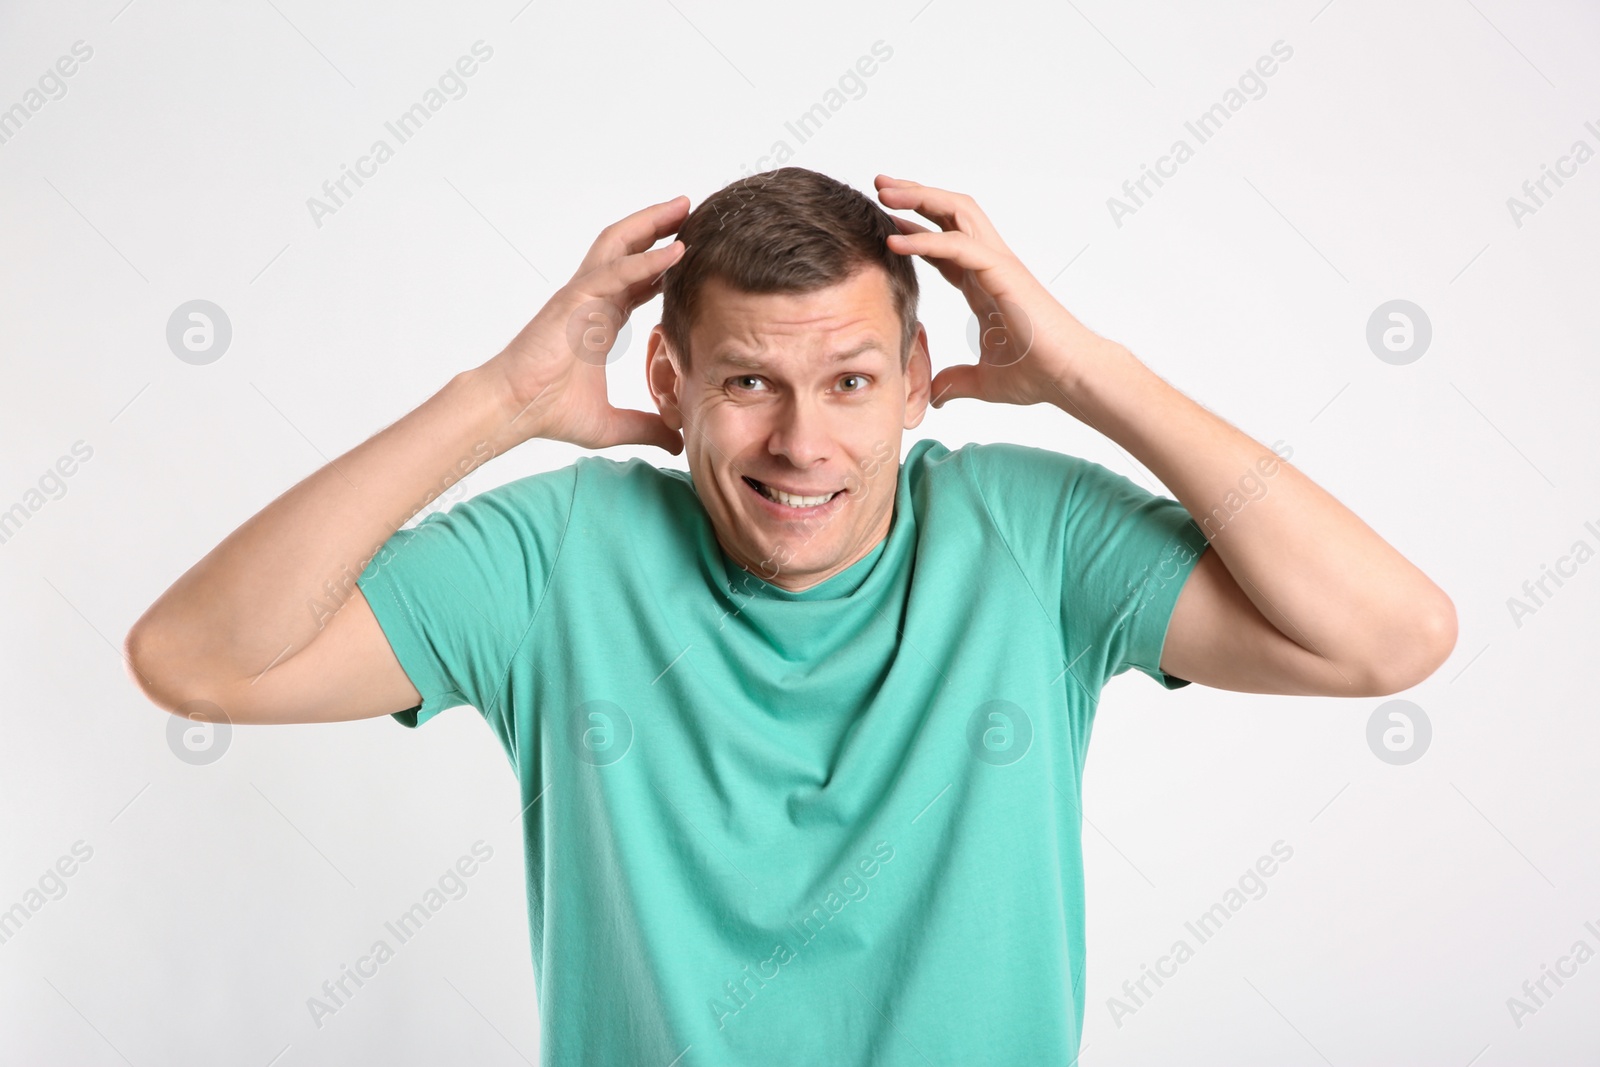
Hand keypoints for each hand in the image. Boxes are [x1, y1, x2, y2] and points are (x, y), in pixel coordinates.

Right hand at [480, 195, 688, 453]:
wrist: (513, 410)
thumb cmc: (549, 411)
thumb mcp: (613, 424)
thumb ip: (646, 427)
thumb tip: (677, 441)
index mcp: (600, 319)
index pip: (638, 281)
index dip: (664, 264)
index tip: (693, 251)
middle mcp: (592, 299)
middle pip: (629, 249)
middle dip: (659, 226)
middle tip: (692, 209)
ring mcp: (582, 295)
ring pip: (619, 245)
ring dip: (652, 224)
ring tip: (683, 207)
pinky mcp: (575, 301)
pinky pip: (615, 272)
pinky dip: (645, 260)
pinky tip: (674, 251)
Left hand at [874, 175, 1119, 409]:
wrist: (1070, 377)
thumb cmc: (1039, 374)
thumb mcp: (982, 382)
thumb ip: (955, 382)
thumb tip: (934, 395)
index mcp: (984, 284)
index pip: (944, 245)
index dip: (915, 231)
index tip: (885, 223)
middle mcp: (990, 265)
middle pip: (950, 214)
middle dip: (914, 196)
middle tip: (880, 184)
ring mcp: (998, 264)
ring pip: (956, 213)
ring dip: (919, 199)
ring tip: (885, 192)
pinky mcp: (1002, 272)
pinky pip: (958, 245)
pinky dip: (926, 239)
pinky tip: (895, 240)